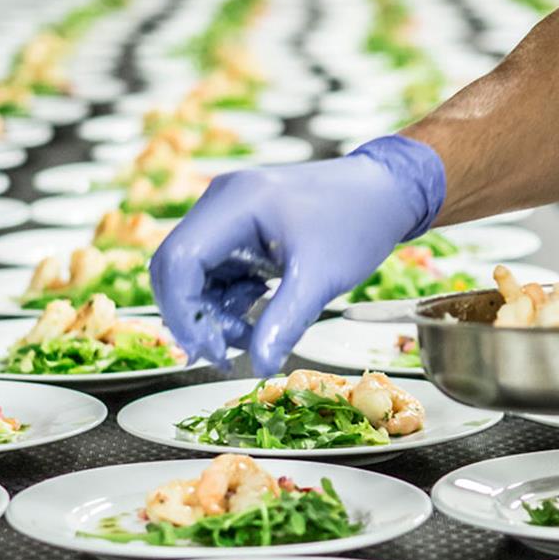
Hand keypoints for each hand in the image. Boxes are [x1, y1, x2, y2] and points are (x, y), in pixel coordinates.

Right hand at [150, 135, 445, 375]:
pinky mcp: (237, 229)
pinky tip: (259, 312)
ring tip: (252, 336)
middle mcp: (220, 202)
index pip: (179, 259)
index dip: (183, 311)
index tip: (211, 349)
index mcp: (235, 201)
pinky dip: (227, 300)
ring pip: (192, 275)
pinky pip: (213, 272)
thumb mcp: (321, 278)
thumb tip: (257, 366)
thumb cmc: (357, 222)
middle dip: (193, 316)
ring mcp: (226, 214)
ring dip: (212, 312)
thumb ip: (284, 322)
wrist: (384, 193)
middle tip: (225, 353)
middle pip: (175, 267)